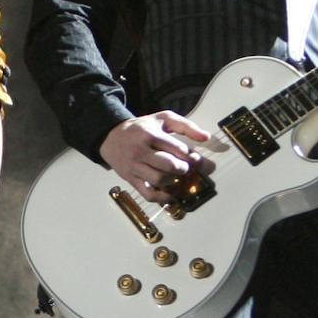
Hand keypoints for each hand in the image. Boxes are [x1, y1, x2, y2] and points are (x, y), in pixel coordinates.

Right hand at [100, 112, 214, 207]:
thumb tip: (206, 137)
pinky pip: (148, 194)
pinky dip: (162, 198)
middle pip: (169, 165)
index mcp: (150, 134)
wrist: (111, 137)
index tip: (195, 158)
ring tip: (176, 176)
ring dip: (174, 181)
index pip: (177, 148)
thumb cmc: (142, 128)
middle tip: (185, 168)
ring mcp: (134, 167)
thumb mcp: (163, 119)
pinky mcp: (130, 179)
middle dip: (183, 169)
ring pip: (159, 180)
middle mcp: (140, 151)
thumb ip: (185, 126)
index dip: (190, 155)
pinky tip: (171, 196)